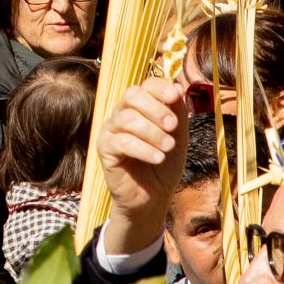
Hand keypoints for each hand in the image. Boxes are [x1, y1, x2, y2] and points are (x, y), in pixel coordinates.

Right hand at [97, 75, 190, 254]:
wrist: (153, 197)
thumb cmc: (164, 165)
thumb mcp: (178, 137)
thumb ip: (177, 112)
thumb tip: (178, 87)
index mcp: (140, 108)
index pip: (145, 85)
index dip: (160, 87)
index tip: (175, 96)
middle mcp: (122, 114)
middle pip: (132, 95)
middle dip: (156, 108)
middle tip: (173, 127)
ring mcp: (111, 131)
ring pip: (127, 118)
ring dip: (152, 132)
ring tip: (168, 148)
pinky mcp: (104, 149)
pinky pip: (121, 142)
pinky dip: (143, 149)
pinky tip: (158, 158)